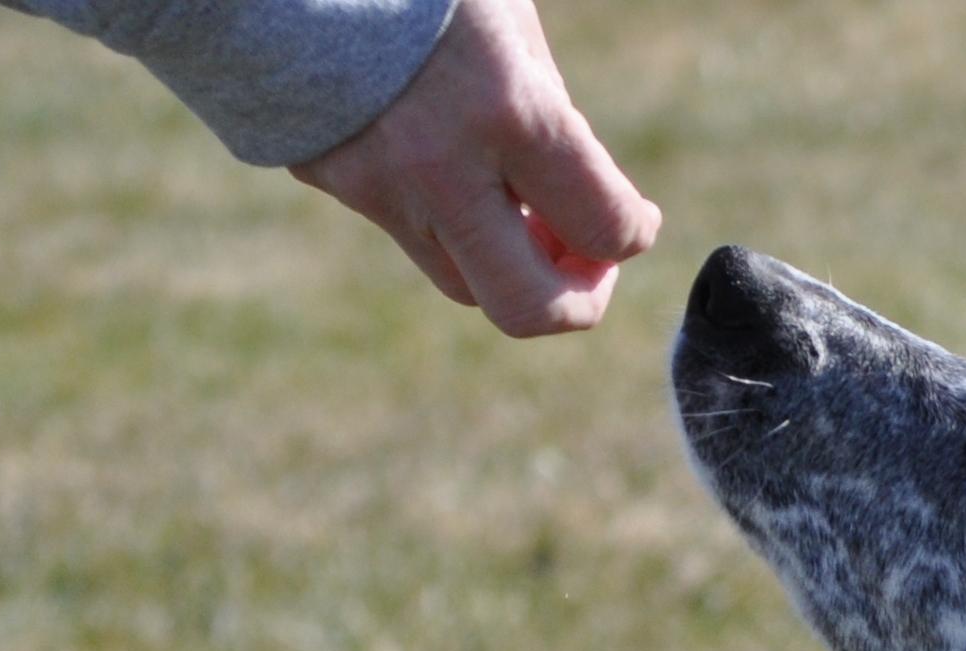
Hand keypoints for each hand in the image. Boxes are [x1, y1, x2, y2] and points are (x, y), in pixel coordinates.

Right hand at [290, 0, 658, 337]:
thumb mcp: (507, 22)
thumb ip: (547, 112)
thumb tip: (567, 188)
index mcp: (509, 110)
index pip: (602, 227)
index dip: (633, 233)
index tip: (635, 218)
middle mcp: (442, 166)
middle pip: (527, 307)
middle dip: (576, 300)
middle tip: (586, 261)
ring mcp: (377, 183)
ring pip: (463, 280)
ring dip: (507, 261)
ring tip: (521, 208)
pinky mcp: (329, 180)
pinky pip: (407, 229)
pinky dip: (445, 216)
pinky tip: (449, 163)